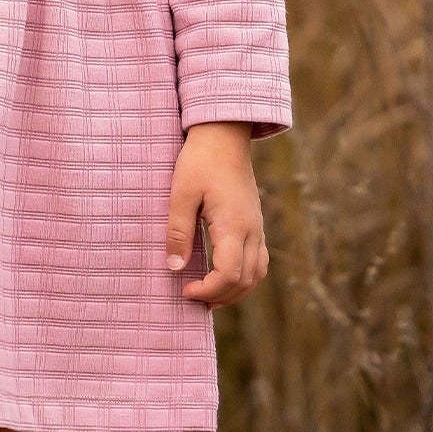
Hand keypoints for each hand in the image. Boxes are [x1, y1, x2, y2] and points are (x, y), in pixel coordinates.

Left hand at [164, 121, 268, 308]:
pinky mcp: (255, 221)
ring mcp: (257, 226)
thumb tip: (173, 267)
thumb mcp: (181, 193)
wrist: (224, 134)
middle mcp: (252, 230)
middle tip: (193, 297)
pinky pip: (259, 260)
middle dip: (220, 296)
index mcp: (234, 226)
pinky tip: (226, 276)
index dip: (208, 290)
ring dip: (236, 290)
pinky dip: (245, 276)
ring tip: (209, 295)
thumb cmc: (200, 160)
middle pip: (246, 280)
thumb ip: (178, 231)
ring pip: (257, 274)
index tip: (184, 289)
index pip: (228, 275)